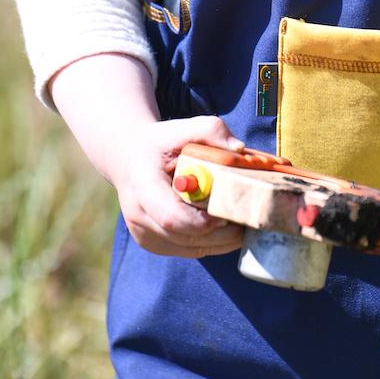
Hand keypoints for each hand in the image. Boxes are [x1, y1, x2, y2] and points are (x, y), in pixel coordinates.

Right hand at [109, 114, 246, 257]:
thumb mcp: (182, 128)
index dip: (203, 222)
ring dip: (222, 240)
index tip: (228, 212)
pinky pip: (190, 250)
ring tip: (245, 222)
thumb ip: (210, 131)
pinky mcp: (154, 244)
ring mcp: (144, 234)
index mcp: (142, 186)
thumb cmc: (161, 143)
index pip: (171, 217)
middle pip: (187, 237)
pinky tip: (229, 227)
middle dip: (222, 232)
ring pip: (192, 248)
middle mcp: (138, 215)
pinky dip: (213, 243)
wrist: (129, 159)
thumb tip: (239, 149)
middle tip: (250, 218)